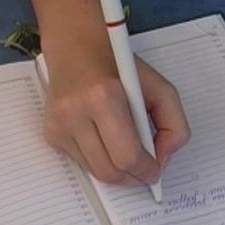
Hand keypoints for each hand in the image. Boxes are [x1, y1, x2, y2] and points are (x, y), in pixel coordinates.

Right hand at [42, 33, 189, 185]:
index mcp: (103, 97)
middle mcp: (75, 113)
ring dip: (117, 171)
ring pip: (95, 172)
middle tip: (145, 170)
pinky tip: (106, 140)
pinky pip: (82, 163)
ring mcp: (59, 126)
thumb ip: (173, 124)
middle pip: (110, 172)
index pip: (127, 156)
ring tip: (128, 153)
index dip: (146, 170)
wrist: (75, 47)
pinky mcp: (51, 134)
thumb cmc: (118, 65)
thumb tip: (162, 159)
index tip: (156, 170)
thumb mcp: (159, 86)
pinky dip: (99, 160)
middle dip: (133, 177)